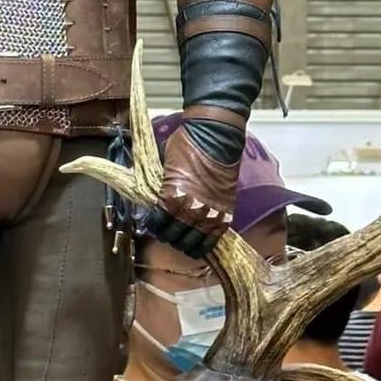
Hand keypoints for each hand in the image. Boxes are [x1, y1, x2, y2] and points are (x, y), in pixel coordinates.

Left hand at [148, 124, 235, 257]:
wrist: (216, 136)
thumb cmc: (187, 145)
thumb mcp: (164, 166)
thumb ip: (161, 187)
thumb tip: (155, 199)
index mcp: (171, 198)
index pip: (157, 225)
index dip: (155, 226)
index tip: (155, 224)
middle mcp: (190, 210)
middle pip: (174, 237)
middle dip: (169, 236)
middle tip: (168, 232)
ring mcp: (209, 214)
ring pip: (194, 243)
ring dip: (186, 244)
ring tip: (183, 241)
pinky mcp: (225, 213)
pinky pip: (213, 238)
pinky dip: (205, 244)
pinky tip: (199, 245)